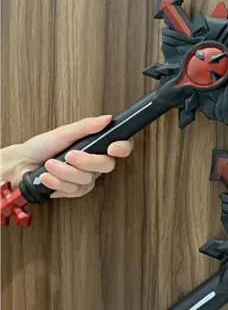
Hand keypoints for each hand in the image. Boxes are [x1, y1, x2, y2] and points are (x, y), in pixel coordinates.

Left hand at [1, 116, 132, 198]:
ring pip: (88, 179)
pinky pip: (75, 190)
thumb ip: (86, 126)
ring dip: (65, 172)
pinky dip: (58, 183)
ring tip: (50, 165)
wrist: (22, 163)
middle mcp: (95, 161)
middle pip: (107, 165)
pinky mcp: (75, 190)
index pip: (122, 146)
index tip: (112, 148)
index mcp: (96, 144)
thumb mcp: (63, 132)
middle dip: (87, 161)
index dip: (123, 148)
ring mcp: (86, 177)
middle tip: (69, 155)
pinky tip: (47, 177)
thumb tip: (107, 118)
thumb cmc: (42, 146)